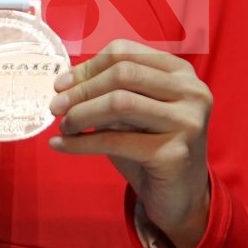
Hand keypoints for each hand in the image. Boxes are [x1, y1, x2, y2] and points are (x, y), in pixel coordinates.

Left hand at [47, 39, 212, 247]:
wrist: (178, 195)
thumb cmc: (150, 147)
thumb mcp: (131, 113)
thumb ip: (107, 92)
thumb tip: (63, 83)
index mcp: (180, 72)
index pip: (125, 53)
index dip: (88, 67)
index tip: (61, 85)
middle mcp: (191, 92)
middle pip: (123, 74)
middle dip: (82, 89)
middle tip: (55, 106)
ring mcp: (187, 121)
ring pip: (119, 103)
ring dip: (81, 114)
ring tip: (63, 126)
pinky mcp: (174, 154)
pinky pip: (115, 141)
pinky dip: (80, 142)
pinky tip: (60, 145)